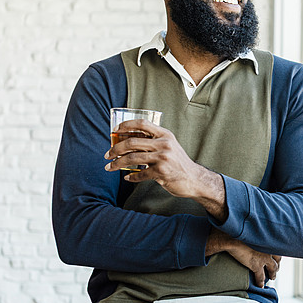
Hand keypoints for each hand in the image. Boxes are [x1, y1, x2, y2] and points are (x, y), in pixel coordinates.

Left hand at [105, 119, 226, 219]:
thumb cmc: (178, 163)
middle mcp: (164, 144)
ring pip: (132, 158)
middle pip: (132, 142)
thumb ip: (153, 142)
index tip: (114, 130)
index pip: (142, 123)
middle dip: (116, 149)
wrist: (194, 179)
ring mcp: (163, 158)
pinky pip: (140, 174)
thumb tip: (128, 141)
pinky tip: (127, 178)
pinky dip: (131, 177)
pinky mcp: (162, 172)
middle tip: (108, 154)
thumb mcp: (169, 147)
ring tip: (110, 167)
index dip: (126, 125)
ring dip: (117, 163)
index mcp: (165, 135)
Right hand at [206, 230, 280, 287]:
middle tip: (276, 267)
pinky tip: (261, 286)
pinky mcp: (257, 266)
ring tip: (272, 277)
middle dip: (277, 263)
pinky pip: (261, 276)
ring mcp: (264, 258)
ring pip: (273, 268)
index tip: (276, 254)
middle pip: (278, 258)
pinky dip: (261, 282)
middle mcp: (270, 248)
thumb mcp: (250, 226)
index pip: (277, 245)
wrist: (232, 237)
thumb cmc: (239, 228)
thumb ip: (254, 228)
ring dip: (273, 273)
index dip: (277, 251)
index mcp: (269, 237)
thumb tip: (251, 225)